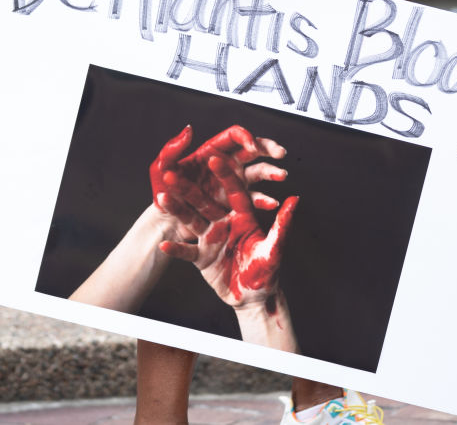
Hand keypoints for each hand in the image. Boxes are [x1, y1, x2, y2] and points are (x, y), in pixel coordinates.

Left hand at [150, 125, 287, 240]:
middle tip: (280, 154)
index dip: (246, 137)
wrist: (166, 222)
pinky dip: (264, 200)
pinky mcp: (234, 203)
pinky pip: (253, 200)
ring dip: (271, 172)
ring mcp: (232, 184)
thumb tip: (190, 130)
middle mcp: (225, 165)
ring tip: (280, 176)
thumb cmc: (162, 192)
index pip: (234, 136)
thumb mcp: (161, 169)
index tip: (252, 147)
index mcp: (211, 152)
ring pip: (258, 173)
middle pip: (253, 149)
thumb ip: (172, 149)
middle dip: (269, 149)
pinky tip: (271, 203)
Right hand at [160, 153, 298, 308]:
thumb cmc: (268, 273)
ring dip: (177, 210)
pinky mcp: (202, 257)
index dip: (225, 175)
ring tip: (161, 198)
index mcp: (242, 217)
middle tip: (173, 174)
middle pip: (204, 202)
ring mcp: (211, 239)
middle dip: (189, 189)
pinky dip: (176, 248)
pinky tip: (164, 243)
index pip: (233, 191)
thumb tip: (295, 200)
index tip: (215, 158)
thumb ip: (281, 225)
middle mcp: (224, 224)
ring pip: (191, 221)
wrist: (254, 298)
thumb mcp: (274, 249)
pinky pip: (186, 251)